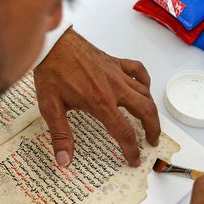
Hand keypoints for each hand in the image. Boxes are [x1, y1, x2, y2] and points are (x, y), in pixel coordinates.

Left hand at [33, 28, 159, 166]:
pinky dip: (144, 80)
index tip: (134, 159)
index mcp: (100, 103)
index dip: (132, 149)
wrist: (53, 43)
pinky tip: (143, 87)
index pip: (124, 132)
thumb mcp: (50, 107)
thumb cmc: (51, 71)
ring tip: (150, 120)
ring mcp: (116, 73)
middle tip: (152, 141)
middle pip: (145, 111)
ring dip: (151, 108)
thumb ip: (60, 135)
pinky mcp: (114, 62)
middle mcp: (114, 88)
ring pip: (145, 92)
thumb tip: (64, 160)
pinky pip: (138, 70)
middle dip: (153, 129)